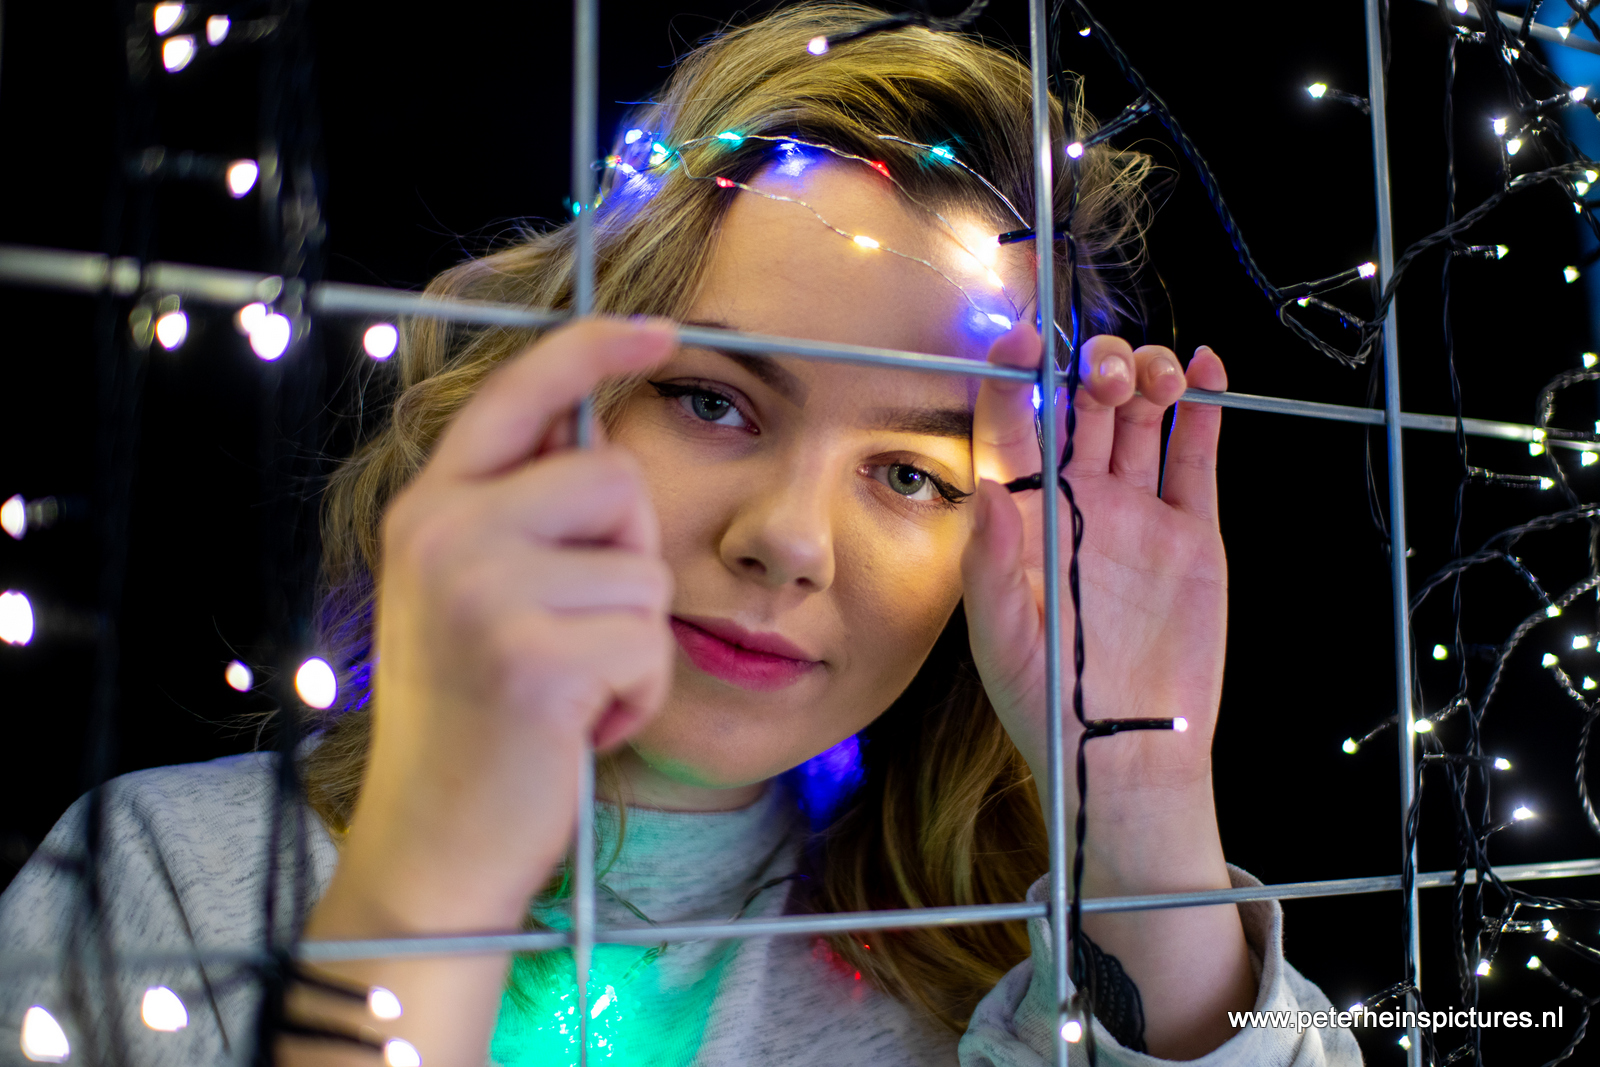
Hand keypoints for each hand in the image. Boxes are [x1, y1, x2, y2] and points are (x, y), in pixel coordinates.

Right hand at [330, 317, 678, 933]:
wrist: (434, 842)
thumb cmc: (475, 719)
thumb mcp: (473, 595)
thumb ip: (521, 518)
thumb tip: (606, 445)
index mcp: (430, 508)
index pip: (520, 395)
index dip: (592, 349)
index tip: (661, 331)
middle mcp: (443, 532)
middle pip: (617, 478)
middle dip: (628, 560)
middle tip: (573, 633)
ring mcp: (481, 591)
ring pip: (645, 572)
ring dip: (634, 644)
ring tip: (569, 690)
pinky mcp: (528, 656)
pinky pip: (649, 645)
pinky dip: (638, 696)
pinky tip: (580, 726)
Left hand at [962, 329, 1227, 811]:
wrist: (1129, 752)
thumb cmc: (1046, 703)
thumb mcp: (1000, 640)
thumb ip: (988, 565)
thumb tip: (985, 489)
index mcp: (1021, 520)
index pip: (1012, 433)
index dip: (1012, 381)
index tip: (1019, 339)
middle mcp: (1076, 504)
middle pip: (1080, 409)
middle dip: (1091, 370)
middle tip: (1107, 371)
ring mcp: (1135, 512)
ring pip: (1139, 419)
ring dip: (1146, 378)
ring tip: (1157, 373)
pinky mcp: (1190, 531)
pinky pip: (1195, 456)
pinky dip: (1204, 409)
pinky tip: (1206, 370)